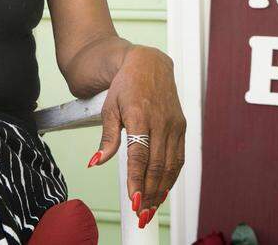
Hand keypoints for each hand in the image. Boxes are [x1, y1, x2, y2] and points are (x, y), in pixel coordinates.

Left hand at [88, 45, 184, 228]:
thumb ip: (107, 137)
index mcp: (140, 115)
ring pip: (171, 164)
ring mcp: (174, 124)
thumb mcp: (110, 108)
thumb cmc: (126, 85)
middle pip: (157, 164)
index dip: (137, 179)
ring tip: (150, 208)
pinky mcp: (182, 126)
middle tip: (140, 213)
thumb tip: (96, 162)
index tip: (134, 199)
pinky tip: (163, 190)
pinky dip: (171, 177)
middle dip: (149, 192)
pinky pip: (179, 157)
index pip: (140, 155)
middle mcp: (161, 121)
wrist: (149, 64)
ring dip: (161, 189)